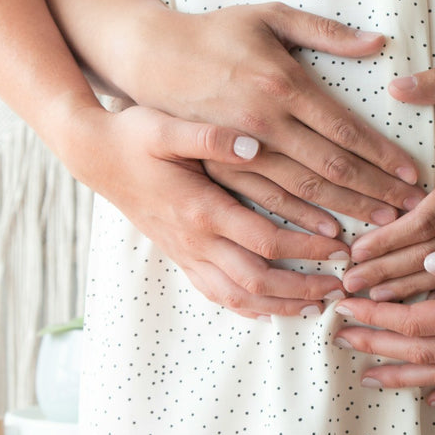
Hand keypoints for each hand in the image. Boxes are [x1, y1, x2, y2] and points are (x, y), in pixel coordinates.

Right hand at [58, 104, 349, 317]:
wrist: (93, 156)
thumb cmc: (132, 136)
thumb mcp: (166, 126)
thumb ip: (210, 137)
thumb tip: (254, 143)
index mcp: (201, 209)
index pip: (265, 240)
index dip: (307, 249)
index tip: (341, 246)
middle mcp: (194, 240)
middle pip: (257, 282)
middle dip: (302, 289)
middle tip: (339, 287)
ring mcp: (185, 253)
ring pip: (237, 298)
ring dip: (279, 306)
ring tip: (315, 307)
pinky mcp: (179, 256)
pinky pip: (216, 294)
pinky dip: (247, 307)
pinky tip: (270, 308)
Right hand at [103, 2, 425, 231]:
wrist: (150, 58)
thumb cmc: (215, 32)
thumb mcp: (269, 15)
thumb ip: (325, 31)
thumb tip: (378, 42)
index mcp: (281, 85)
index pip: (344, 130)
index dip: (382, 155)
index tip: (414, 174)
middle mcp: (263, 124)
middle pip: (331, 169)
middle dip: (376, 192)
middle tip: (413, 210)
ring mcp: (240, 152)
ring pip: (302, 194)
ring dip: (347, 212)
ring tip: (384, 227)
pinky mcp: (220, 168)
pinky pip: (266, 204)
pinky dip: (299, 224)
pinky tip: (328, 237)